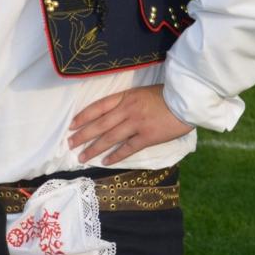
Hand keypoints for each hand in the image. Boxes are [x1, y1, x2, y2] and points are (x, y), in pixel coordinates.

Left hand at [68, 84, 192, 165]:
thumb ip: (125, 102)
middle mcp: (127, 110)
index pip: (98, 107)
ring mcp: (136, 124)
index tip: (72, 125)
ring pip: (110, 137)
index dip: (83, 116)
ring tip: (82, 157)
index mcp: (124, 97)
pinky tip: (105, 161)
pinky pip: (128, 148)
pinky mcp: (147, 137)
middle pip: (100, 124)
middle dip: (83, 134)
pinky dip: (116, 155)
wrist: (184, 101)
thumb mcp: (140, 93)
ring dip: (94, 148)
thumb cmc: (163, 95)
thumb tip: (109, 113)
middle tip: (70, 143)